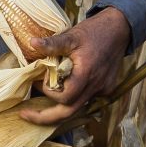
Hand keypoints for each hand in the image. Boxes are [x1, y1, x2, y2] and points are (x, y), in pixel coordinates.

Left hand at [18, 7, 130, 124]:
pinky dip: (72, 97)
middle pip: (68, 113)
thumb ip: (52, 44)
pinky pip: (86, 99)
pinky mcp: (106, 89)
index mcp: (86, 75)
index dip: (49, 92)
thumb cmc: (95, 31)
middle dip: (45, 117)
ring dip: (58, 107)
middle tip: (25, 115)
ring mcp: (103, 90)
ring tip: (40, 106)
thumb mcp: (72, 36)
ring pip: (77, 108)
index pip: (64, 98)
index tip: (41, 79)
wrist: (120, 29)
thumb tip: (32, 43)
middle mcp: (96, 86)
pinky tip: (64, 87)